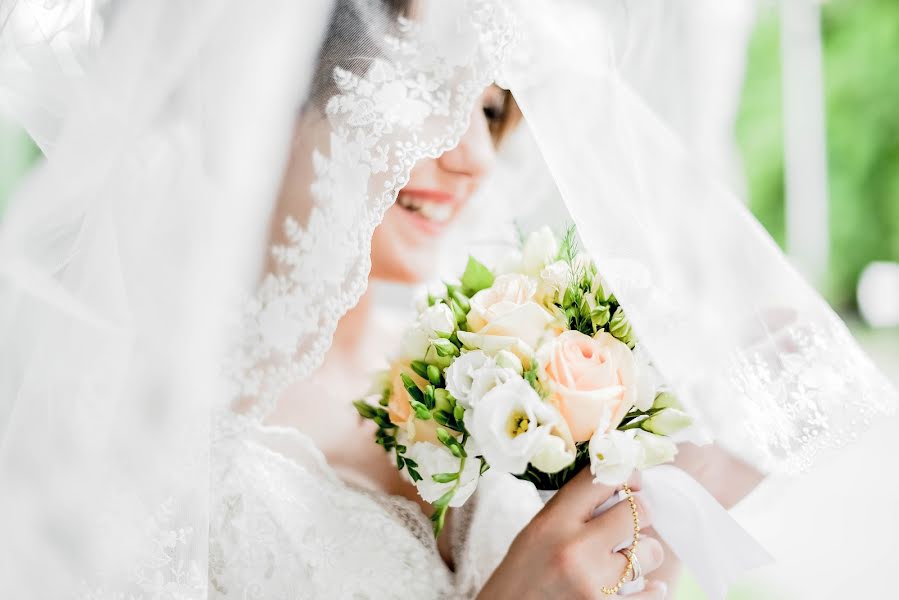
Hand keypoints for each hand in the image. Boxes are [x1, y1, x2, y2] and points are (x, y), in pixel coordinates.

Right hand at [478, 468, 665, 599]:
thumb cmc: (523, 572)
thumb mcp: (538, 531)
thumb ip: (573, 509)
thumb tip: (620, 486)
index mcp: (553, 522)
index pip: (602, 480)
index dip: (626, 474)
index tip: (633, 480)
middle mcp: (575, 549)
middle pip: (637, 511)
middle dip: (640, 514)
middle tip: (631, 522)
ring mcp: (593, 584)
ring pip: (650, 551)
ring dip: (644, 554)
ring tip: (627, 559)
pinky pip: (653, 593)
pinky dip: (652, 589)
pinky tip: (647, 586)